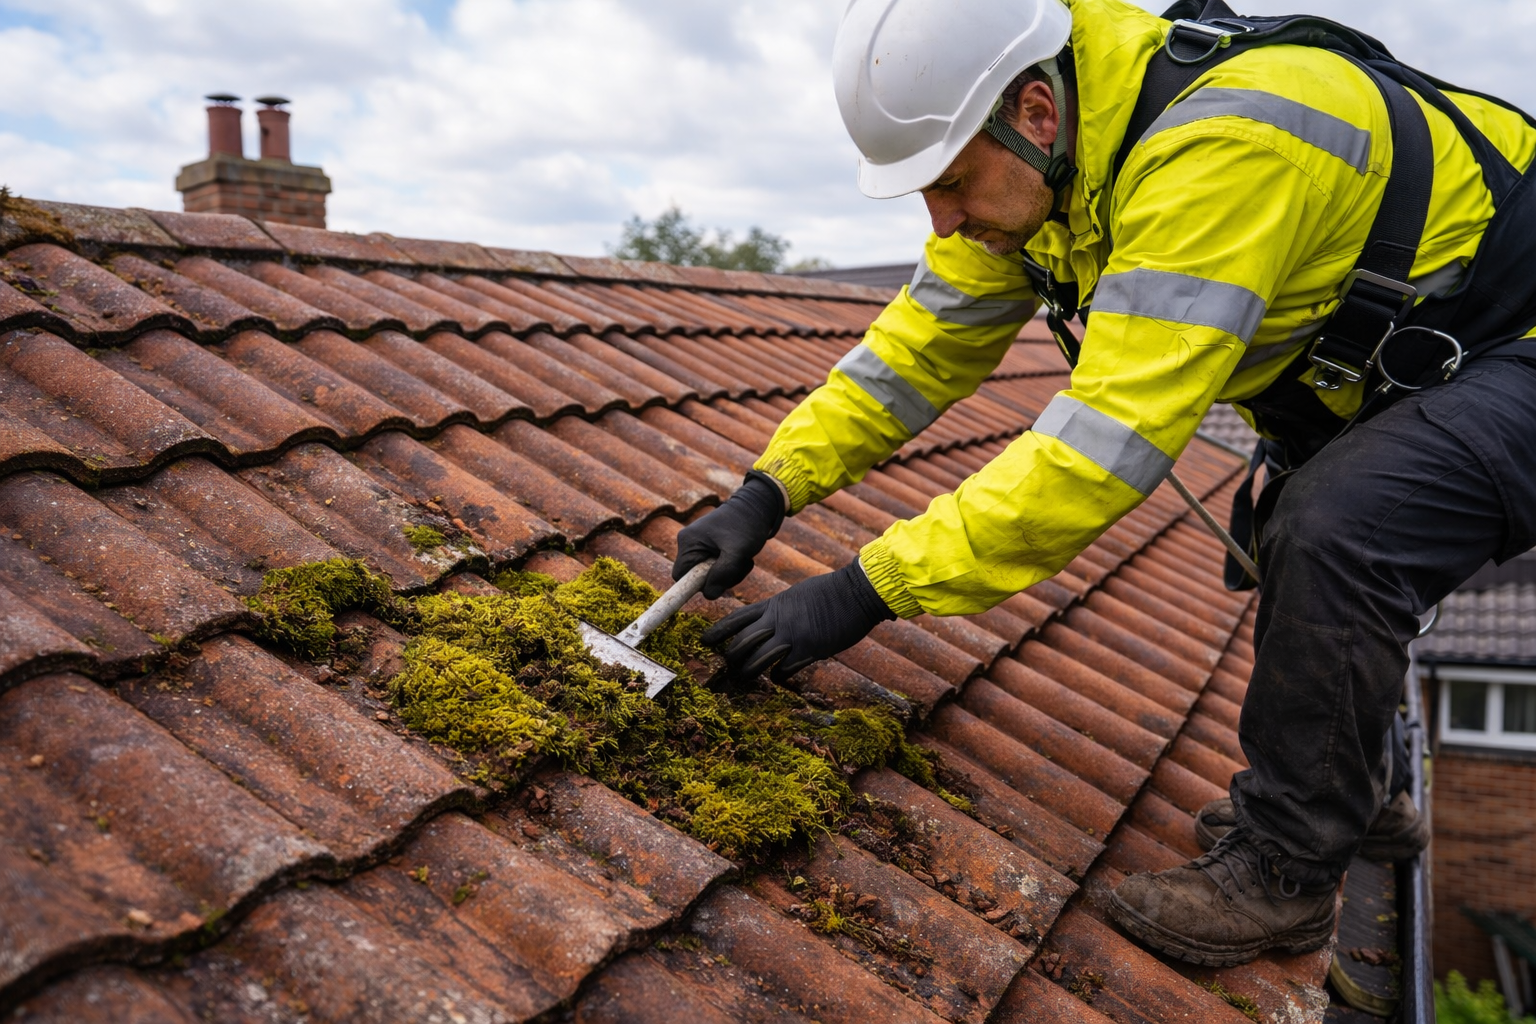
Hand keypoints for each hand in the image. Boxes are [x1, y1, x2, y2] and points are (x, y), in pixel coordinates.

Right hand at [674, 471, 785, 599]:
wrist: (757, 508)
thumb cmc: (746, 525)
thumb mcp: (737, 552)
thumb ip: (722, 573)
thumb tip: (708, 595)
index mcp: (688, 542)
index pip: (681, 577)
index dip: (696, 585)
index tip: (716, 585)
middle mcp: (689, 544)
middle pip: (696, 578)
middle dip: (719, 578)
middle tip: (738, 567)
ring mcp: (699, 546)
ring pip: (709, 575)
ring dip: (729, 573)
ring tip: (743, 559)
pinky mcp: (709, 548)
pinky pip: (716, 568)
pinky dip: (730, 568)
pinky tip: (741, 557)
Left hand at [702, 560, 895, 682]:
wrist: (856, 593)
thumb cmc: (830, 592)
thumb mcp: (797, 595)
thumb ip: (780, 610)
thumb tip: (769, 622)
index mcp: (773, 605)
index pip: (737, 618)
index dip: (719, 631)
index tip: (704, 641)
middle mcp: (777, 620)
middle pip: (742, 642)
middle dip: (731, 657)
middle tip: (727, 668)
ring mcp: (792, 636)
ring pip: (757, 659)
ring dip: (748, 672)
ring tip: (743, 678)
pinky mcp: (808, 650)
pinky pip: (784, 669)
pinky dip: (778, 675)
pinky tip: (778, 676)